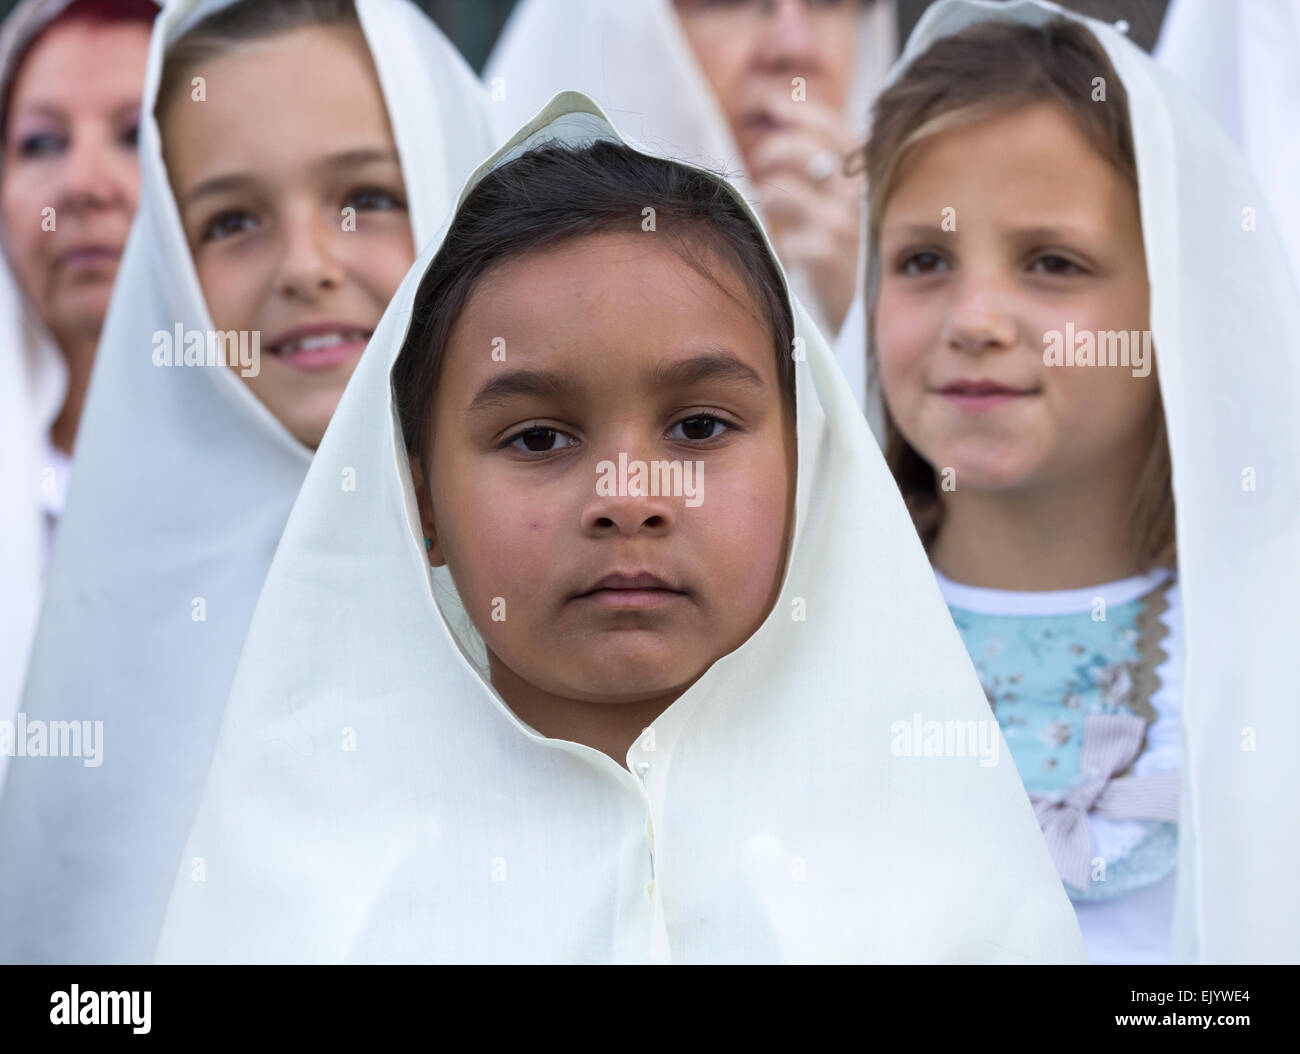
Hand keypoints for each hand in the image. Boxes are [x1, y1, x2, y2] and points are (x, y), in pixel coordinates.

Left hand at [746, 93, 862, 334]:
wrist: (889, 329)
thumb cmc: (873, 271)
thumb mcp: (870, 220)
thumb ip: (845, 184)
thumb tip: (800, 142)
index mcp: (876, 183)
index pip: (838, 131)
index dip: (805, 112)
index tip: (775, 103)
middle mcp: (860, 198)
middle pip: (805, 151)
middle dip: (774, 148)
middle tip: (762, 158)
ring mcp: (842, 226)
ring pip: (782, 192)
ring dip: (768, 197)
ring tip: (772, 208)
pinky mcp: (823, 258)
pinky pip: (784, 238)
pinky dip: (783, 247)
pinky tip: (793, 259)